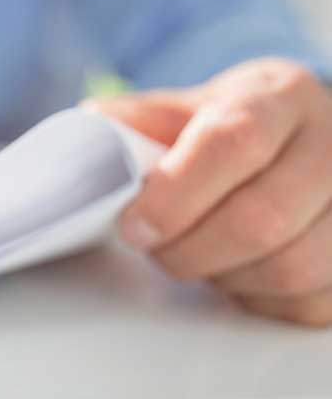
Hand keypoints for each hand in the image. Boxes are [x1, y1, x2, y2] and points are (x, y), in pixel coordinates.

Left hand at [88, 58, 331, 325]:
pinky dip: (259, 300)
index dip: (176, 193)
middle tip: (155, 248)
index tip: (133, 225)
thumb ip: (135, 120)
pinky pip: (310, 303)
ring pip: (292, 268)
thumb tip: (88, 135)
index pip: (234, 141)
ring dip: (224, 277)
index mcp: (280, 95)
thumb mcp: (184, 105)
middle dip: (190, 249)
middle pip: (262, 217)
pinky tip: (237, 272)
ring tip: (196, 256)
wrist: (297, 135)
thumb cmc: (232, 125)